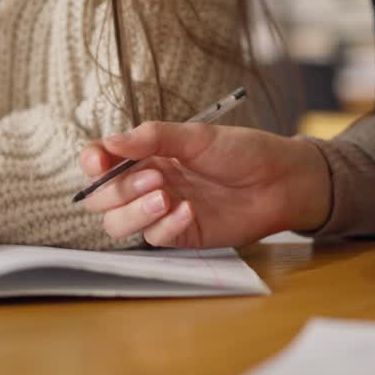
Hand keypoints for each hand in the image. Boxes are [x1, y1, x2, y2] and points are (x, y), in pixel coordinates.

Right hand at [78, 123, 331, 247]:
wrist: (281, 180)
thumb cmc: (242, 151)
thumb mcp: (197, 136)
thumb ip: (153, 138)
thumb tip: (111, 142)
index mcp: (147, 154)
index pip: (102, 161)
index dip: (92, 162)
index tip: (97, 162)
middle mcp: (148, 183)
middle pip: (103, 199)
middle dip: (118, 189)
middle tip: (155, 177)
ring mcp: (163, 211)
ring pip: (119, 224)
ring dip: (135, 211)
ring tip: (166, 195)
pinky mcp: (182, 234)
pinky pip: (155, 238)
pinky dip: (166, 225)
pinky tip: (190, 211)